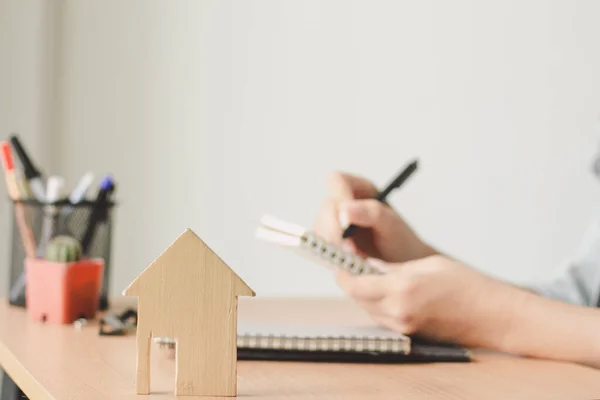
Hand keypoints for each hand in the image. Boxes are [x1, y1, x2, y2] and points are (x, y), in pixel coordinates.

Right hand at [313, 171, 436, 262]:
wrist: (403, 265)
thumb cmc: (401, 241)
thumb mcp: (392, 224)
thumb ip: (371, 213)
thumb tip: (344, 210)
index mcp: (360, 189)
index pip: (337, 181)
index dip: (338, 198)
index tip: (347, 222)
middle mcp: (344, 202)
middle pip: (325, 206)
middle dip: (334, 228)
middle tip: (348, 247)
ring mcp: (335, 222)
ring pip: (320, 226)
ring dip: (333, 243)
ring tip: (355, 255)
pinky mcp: (330, 241)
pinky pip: (321, 244)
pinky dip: (332, 253)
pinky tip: (348, 260)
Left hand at [335, 255, 529, 347]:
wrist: (493, 316)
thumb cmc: (466, 284)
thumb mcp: (426, 264)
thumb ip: (392, 267)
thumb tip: (368, 265)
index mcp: (401, 289)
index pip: (353, 283)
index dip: (343, 269)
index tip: (342, 256)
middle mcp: (397, 311)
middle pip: (356, 297)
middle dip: (350, 279)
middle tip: (352, 261)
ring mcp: (403, 325)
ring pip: (367, 308)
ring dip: (363, 292)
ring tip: (369, 273)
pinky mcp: (409, 333)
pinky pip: (382, 316)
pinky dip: (377, 302)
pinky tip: (386, 289)